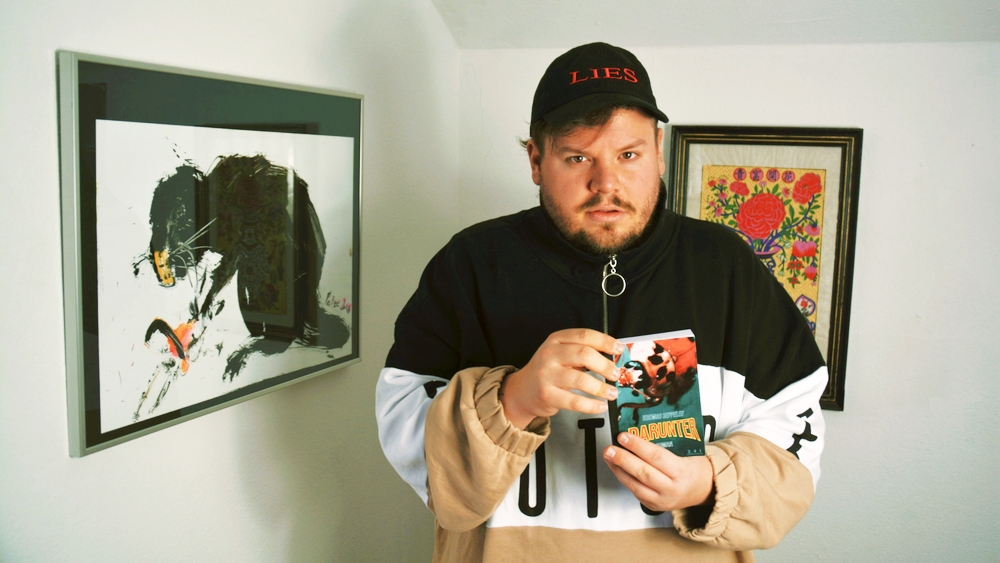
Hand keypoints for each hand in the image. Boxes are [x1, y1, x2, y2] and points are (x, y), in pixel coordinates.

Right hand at [500, 328, 622, 428]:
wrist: (522, 391)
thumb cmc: (548, 371)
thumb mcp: (560, 353)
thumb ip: (582, 351)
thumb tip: (613, 358)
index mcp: (556, 339)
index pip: (584, 335)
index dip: (605, 342)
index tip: (619, 350)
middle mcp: (550, 354)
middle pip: (584, 354)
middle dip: (605, 365)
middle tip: (616, 374)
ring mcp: (546, 375)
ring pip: (581, 380)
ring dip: (601, 388)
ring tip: (612, 393)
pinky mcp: (547, 395)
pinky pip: (574, 401)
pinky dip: (591, 405)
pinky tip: (600, 406)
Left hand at [603, 432, 713, 511]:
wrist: (704, 489)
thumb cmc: (695, 468)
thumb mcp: (687, 452)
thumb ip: (665, 444)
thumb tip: (640, 431)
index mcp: (682, 472)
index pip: (656, 457)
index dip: (637, 446)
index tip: (624, 436)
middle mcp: (671, 488)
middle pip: (643, 473)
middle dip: (623, 459)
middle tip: (610, 448)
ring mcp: (662, 500)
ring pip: (635, 485)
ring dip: (618, 469)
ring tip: (609, 456)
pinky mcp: (654, 506)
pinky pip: (635, 492)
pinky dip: (624, 479)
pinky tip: (616, 468)